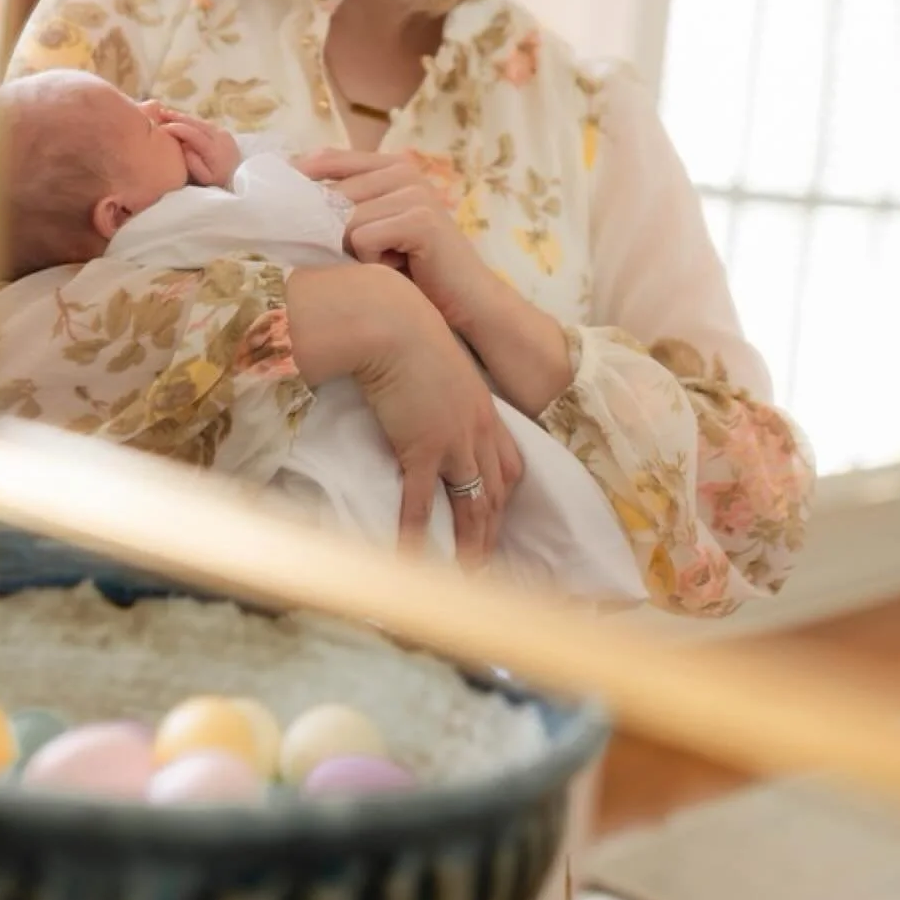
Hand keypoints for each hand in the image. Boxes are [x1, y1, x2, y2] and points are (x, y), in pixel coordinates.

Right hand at [148, 106, 240, 187]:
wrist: (240, 179)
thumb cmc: (219, 182)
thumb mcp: (205, 178)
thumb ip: (193, 163)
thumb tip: (184, 146)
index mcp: (213, 149)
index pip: (192, 133)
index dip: (176, 128)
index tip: (161, 128)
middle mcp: (219, 136)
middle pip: (195, 123)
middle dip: (177, 117)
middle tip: (160, 112)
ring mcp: (223, 132)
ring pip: (200, 121)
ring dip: (183, 117)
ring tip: (167, 114)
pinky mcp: (223, 133)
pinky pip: (204, 124)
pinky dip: (191, 121)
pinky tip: (182, 121)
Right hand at [286, 263, 523, 566]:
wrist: (391, 322)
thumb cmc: (407, 331)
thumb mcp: (437, 362)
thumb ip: (439, 388)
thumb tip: (424, 399)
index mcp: (483, 409)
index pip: (508, 463)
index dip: (505, 495)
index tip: (498, 519)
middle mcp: (477, 430)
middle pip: (496, 491)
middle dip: (493, 531)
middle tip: (488, 564)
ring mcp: (453, 442)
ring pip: (472, 504)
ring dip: (471, 544)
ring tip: (467, 577)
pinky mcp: (421, 448)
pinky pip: (421, 502)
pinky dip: (416, 534)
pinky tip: (412, 559)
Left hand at [296, 149, 496, 333]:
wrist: (467, 301)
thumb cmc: (414, 269)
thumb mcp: (375, 229)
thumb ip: (344, 209)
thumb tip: (284, 202)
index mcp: (392, 165)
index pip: (329, 158)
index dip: (298, 176)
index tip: (275, 196)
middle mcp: (404, 170)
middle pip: (332, 192)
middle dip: (324, 226)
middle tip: (349, 254)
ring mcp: (414, 192)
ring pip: (344, 218)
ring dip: (354, 250)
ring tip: (384, 262)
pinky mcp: (420, 219)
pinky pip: (364, 238)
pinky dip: (371, 261)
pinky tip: (398, 268)